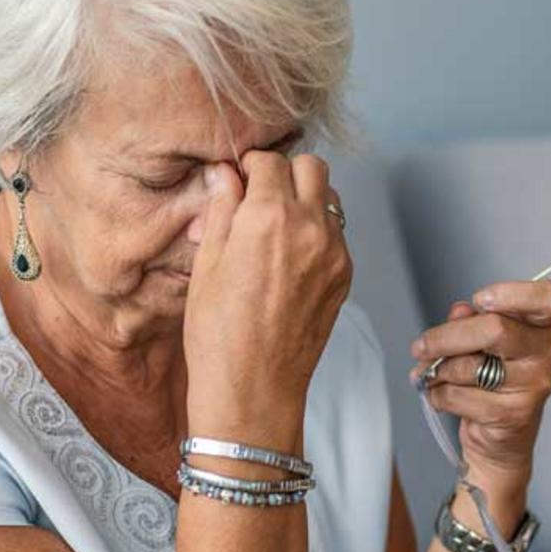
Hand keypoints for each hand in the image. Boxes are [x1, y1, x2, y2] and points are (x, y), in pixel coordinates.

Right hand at [183, 152, 352, 443]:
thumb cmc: (219, 335)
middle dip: (285, 173)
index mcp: (268, 218)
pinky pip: (336, 233)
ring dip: (306, 198)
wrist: (253, 390)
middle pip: (312, 167)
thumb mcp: (206, 266)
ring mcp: (334, 253)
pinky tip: (289, 257)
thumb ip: (221, 210)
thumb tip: (226, 175)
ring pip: (331, 198)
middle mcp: (310, 228)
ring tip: (276, 226)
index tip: (238, 179)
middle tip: (260, 196)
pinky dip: (317, 230)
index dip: (249, 166)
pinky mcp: (344, 276)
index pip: (270, 161)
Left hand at [406, 281, 550, 484]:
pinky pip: (460, 396)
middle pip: (494, 330)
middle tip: (421, 346)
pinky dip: (439, 395)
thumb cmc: (490, 381)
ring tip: (433, 375)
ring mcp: (533, 386)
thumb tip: (460, 312)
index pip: (547, 298)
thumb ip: (470, 322)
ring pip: (469, 366)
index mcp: (541, 326)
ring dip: (438, 371)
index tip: (479, 300)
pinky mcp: (513, 414)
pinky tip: (442, 395)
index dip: (511, 294)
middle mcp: (545, 354)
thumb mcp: (479, 343)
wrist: (498, 438)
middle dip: (446, 337)